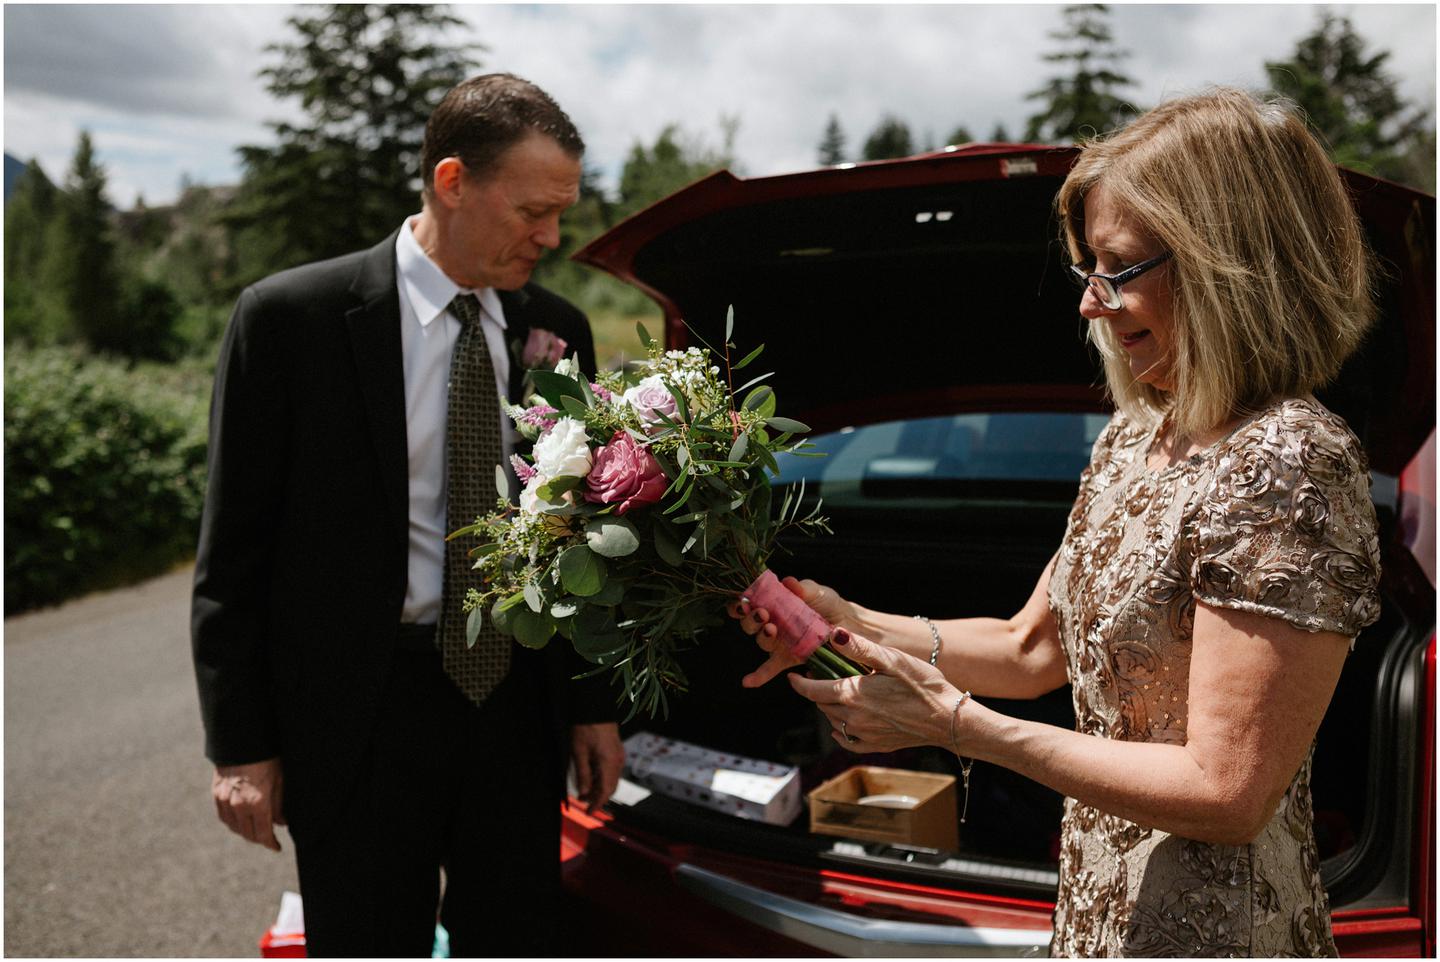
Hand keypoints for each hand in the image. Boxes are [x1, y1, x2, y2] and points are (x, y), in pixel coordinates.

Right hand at [212, 758, 284, 851]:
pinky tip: (241, 821)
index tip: (276, 847)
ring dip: (245, 832)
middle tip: (268, 839)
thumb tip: (281, 823)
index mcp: (258, 803)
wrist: (243, 741)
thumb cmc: (267, 759)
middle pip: (248, 834)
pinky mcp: (217, 794)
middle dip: (259, 839)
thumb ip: (279, 805)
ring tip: (255, 831)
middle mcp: (239, 805)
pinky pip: (224, 817)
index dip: (270, 844)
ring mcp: (225, 800)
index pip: (263, 834)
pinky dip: (233, 822)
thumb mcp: (280, 781)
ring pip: (234, 827)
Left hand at [571, 722, 623, 813]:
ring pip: (612, 780)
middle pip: (611, 787)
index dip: (597, 804)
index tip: (589, 812)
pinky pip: (613, 771)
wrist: (595, 708)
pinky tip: (592, 777)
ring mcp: (619, 756)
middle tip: (583, 801)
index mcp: (609, 763)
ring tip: (585, 790)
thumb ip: (582, 774)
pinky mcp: (617, 751)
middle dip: (598, 797)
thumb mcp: (579, 752)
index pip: (605, 791)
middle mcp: (617, 762)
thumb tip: (583, 792)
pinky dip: (603, 778)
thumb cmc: (586, 728)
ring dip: (600, 787)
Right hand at [726, 576, 855, 688]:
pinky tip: (748, 682)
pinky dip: (758, 676)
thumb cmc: (828, 604)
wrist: (848, 624)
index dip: (740, 603)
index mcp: (773, 603)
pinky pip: (770, 668)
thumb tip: (788, 582)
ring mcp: (779, 642)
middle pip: (750, 623)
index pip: (749, 602)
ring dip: (761, 636)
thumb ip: (802, 587)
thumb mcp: (816, 592)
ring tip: (771, 630)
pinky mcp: (788, 658)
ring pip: (761, 642)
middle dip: (751, 618)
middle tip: (762, 613)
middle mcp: (771, 623)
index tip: (744, 600)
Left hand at [787, 632, 958, 753]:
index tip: (793, 676)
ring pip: (834, 721)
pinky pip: (848, 741)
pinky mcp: (876, 746)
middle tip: (823, 677)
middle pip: (822, 705)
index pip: (813, 690)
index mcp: (852, 694)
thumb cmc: (923, 685)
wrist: (948, 719)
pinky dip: (841, 731)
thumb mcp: (892, 659)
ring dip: (830, 708)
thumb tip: (833, 635)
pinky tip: (844, 724)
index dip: (800, 683)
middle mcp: (853, 718)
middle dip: (817, 691)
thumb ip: (860, 649)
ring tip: (839, 693)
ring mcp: (864, 735)